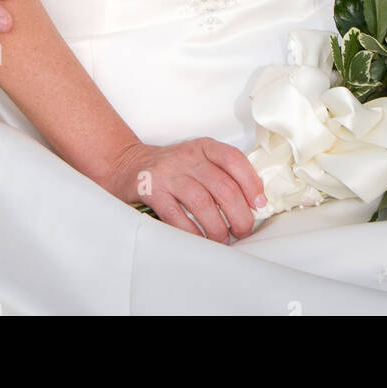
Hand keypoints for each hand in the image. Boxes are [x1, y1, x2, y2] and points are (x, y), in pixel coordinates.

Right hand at [106, 138, 266, 242]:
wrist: (127, 164)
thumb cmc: (172, 169)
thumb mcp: (198, 161)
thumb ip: (222, 174)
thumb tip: (254, 203)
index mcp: (204, 147)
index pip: (234, 160)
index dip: (251, 184)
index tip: (259, 205)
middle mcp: (187, 156)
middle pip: (222, 186)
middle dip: (239, 215)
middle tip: (242, 231)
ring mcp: (168, 172)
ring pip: (202, 202)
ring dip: (217, 228)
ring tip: (222, 239)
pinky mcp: (151, 190)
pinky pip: (176, 215)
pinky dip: (192, 232)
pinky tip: (198, 240)